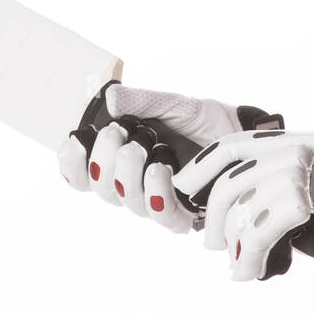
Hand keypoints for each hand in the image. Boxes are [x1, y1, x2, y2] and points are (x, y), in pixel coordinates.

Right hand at [56, 82, 283, 232]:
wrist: (243, 130)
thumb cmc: (204, 120)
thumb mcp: (168, 104)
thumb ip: (138, 101)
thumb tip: (109, 98)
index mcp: (123, 159)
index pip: (83, 174)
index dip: (71, 164)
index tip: (74, 140)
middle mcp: (137, 184)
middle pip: (101, 188)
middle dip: (102, 160)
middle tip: (117, 133)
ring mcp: (161, 200)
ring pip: (127, 202)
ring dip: (126, 174)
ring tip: (139, 148)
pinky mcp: (187, 213)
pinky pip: (161, 216)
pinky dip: (155, 193)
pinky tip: (159, 171)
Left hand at [173, 133, 313, 279]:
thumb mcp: (305, 184)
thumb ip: (270, 187)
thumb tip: (228, 212)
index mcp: (289, 141)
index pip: (232, 146)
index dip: (201, 167)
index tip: (183, 187)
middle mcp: (292, 149)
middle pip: (231, 183)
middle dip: (215, 218)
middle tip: (212, 242)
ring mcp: (298, 172)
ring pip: (242, 211)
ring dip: (235, 245)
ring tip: (236, 264)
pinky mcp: (301, 199)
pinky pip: (258, 231)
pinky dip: (248, 256)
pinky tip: (247, 271)